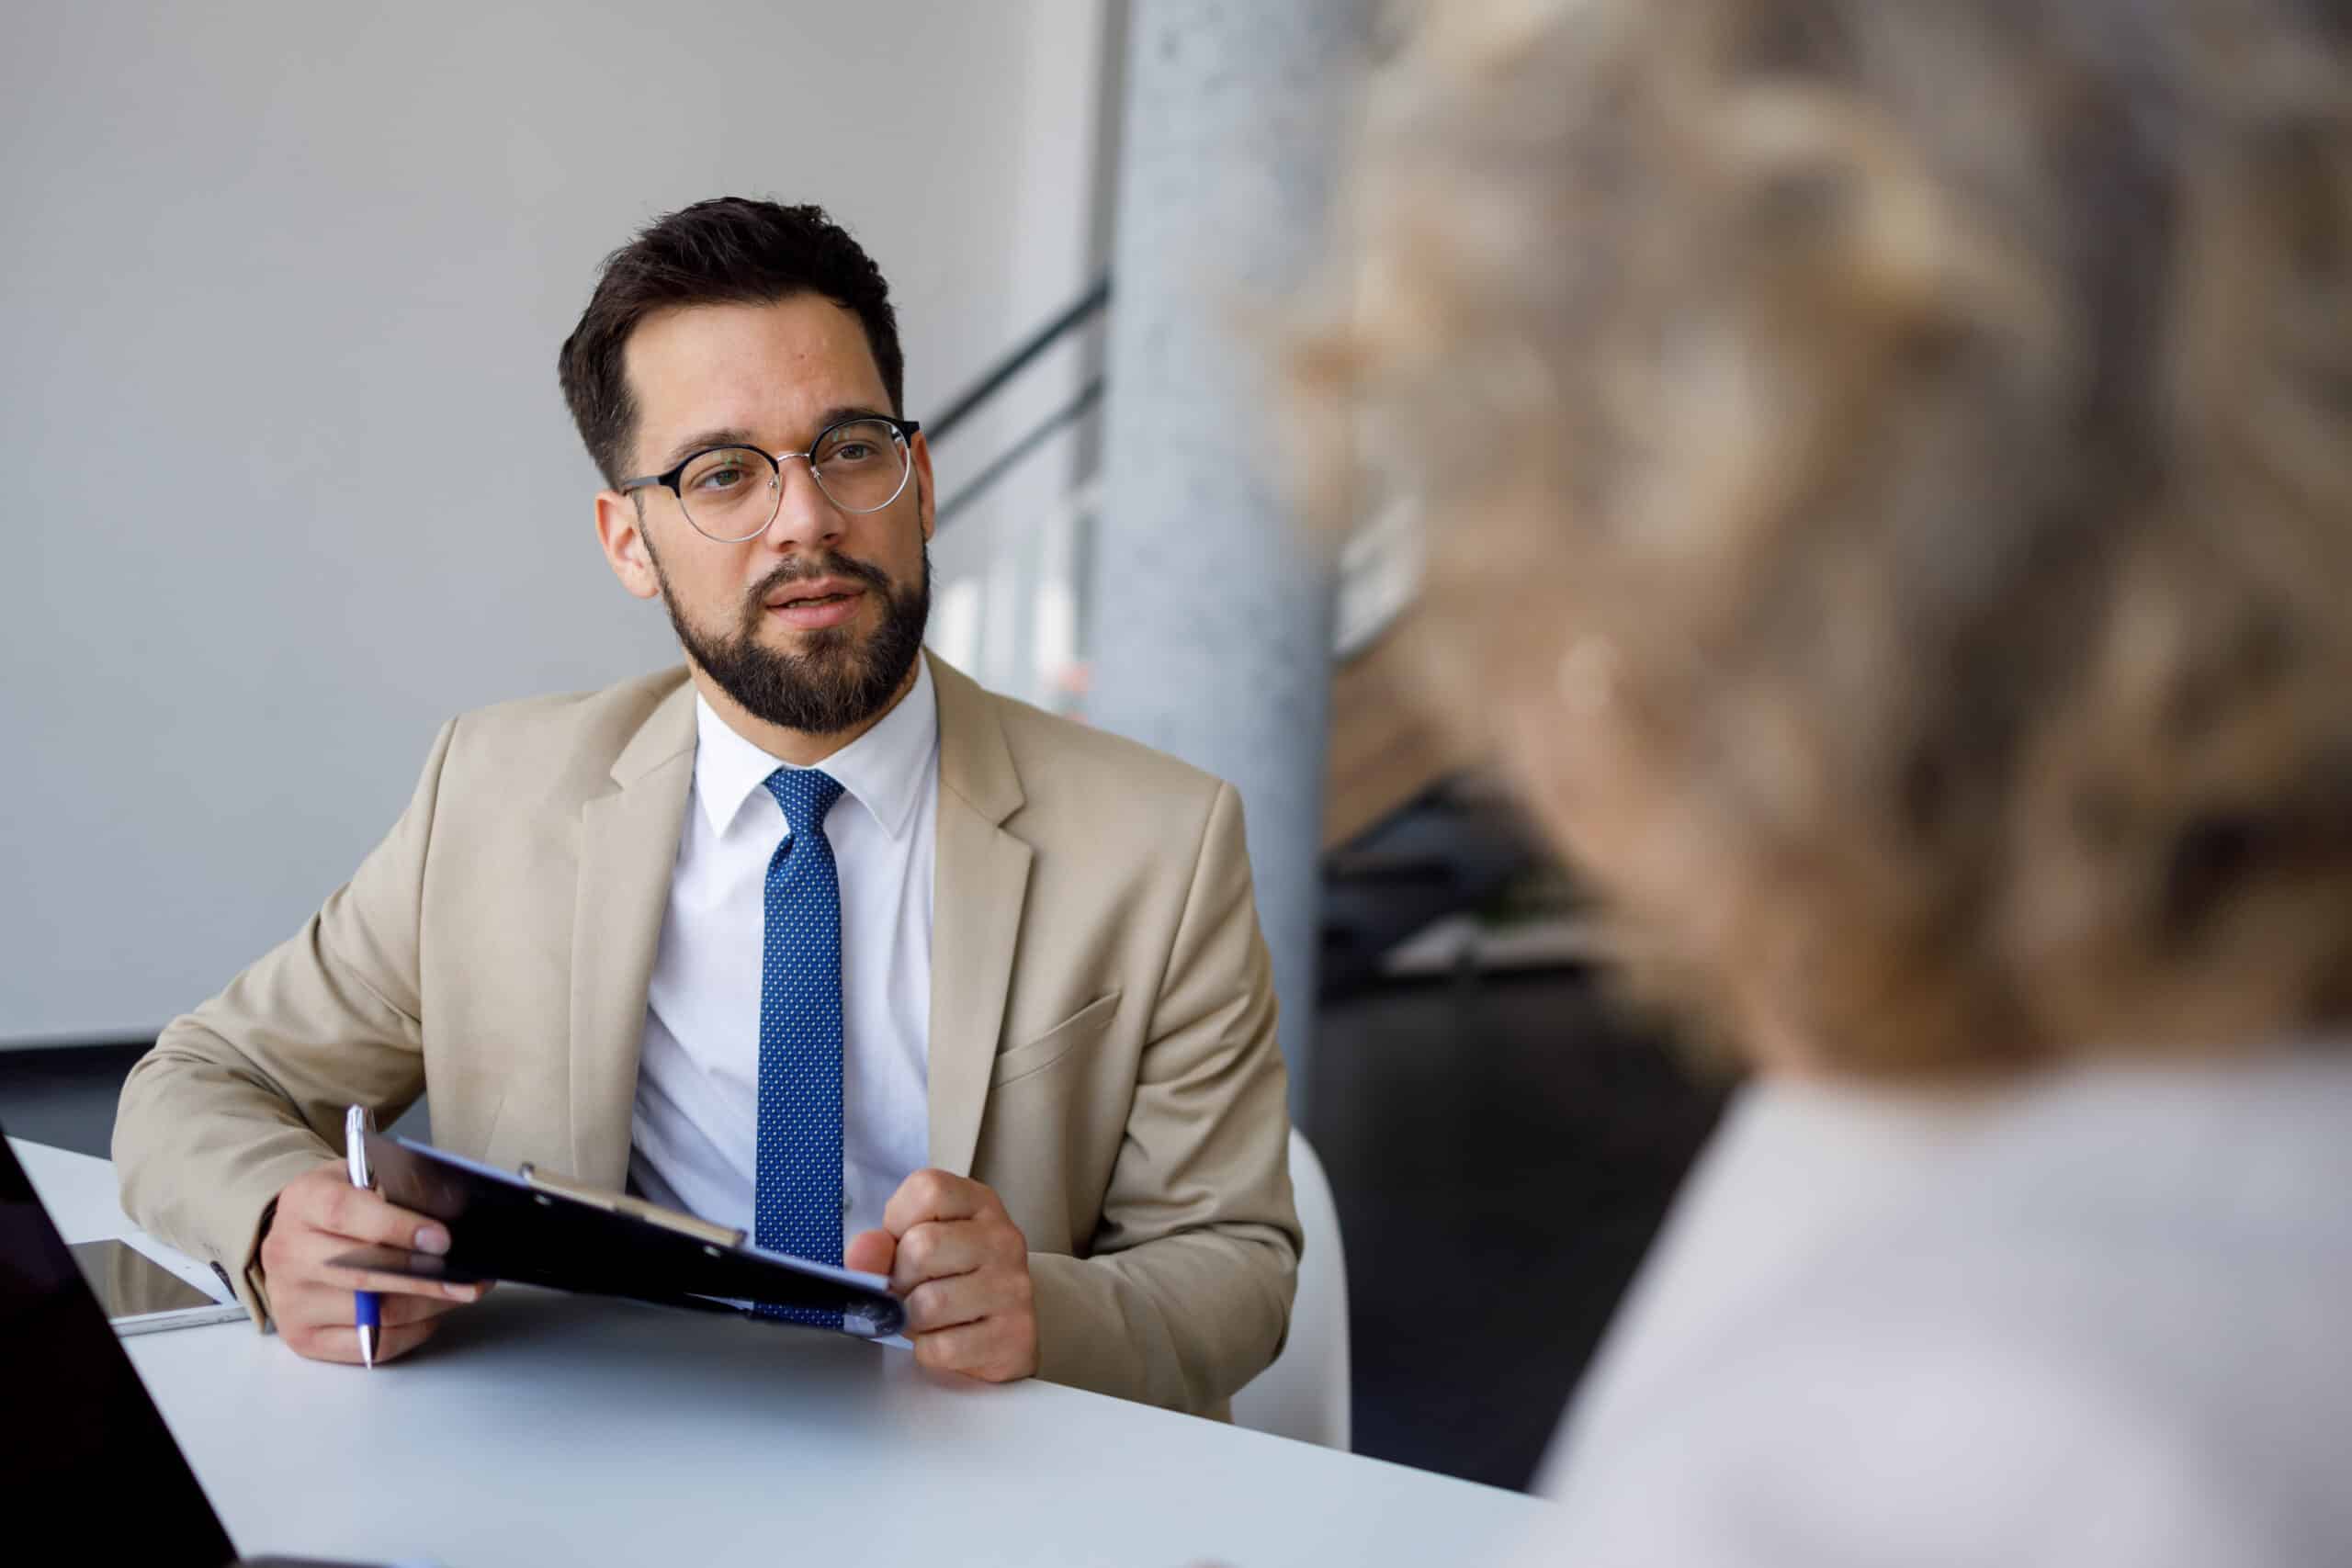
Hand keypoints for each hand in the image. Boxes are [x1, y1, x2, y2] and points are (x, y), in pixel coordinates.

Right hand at [258, 1163, 486, 1364]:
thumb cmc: (339, 1205)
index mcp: (302, 1203)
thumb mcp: (359, 1178)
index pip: (346, 1214)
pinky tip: (430, 1314)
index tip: (442, 1239)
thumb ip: (395, 1191)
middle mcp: (288, 1254)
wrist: (294, 1237)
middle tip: (468, 1279)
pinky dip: (412, 1331)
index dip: (397, 1227)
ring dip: (429, 1305)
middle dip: (426, 1278)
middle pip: (363, 1274)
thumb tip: (448, 1215)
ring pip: (376, 1314)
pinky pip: (372, 1345)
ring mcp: (293, 1302)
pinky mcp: (304, 1339)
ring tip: (461, 1292)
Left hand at [846, 1169, 1037, 1382]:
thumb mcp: (913, 1247)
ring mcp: (1014, 1287)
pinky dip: (928, 1350)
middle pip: (921, 1248)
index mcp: (979, 1203)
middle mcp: (1003, 1238)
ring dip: (912, 1320)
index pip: (927, 1190)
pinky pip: (943, 1347)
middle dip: (899, 1279)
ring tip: (927, 1316)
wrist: (999, 1332)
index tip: (903, 1242)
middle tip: (911, 1288)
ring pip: (929, 1304)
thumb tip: (861, 1253)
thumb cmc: (950, 1280)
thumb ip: (882, 1245)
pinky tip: (944, 1338)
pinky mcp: (1014, 1335)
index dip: (896, 1222)